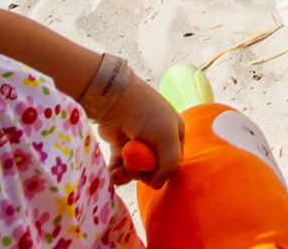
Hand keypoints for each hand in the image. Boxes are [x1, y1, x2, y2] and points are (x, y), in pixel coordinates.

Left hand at [89, 68, 183, 187]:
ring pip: (135, 172)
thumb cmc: (147, 116)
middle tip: (135, 163)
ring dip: (128, 173)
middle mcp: (157, 143)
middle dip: (142, 172)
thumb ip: (169, 165)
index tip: (152, 171)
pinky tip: (114, 171)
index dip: (161, 172)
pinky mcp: (120, 148)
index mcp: (174, 137)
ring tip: (122, 166)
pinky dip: (116, 174)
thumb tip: (156, 185)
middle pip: (152, 170)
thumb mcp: (168, 138)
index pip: (171, 165)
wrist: (116, 101)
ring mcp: (138, 146)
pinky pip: (120, 170)